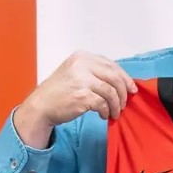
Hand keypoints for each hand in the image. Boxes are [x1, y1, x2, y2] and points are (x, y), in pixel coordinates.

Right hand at [15, 51, 136, 145]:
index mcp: (82, 57)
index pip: (111, 65)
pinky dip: (106, 111)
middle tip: (125, 103)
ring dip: (116, 105)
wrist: (41, 105)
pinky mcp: (82, 96)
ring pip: (111, 92)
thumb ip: (95, 72)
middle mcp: (82, 65)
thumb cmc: (59, 91)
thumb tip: (122, 81)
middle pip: (114, 77)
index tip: (132, 88)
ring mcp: (82, 80)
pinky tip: (103, 115)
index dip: (125, 78)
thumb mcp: (75, 72)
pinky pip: (103, 104)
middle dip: (124, 92)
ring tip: (114, 112)